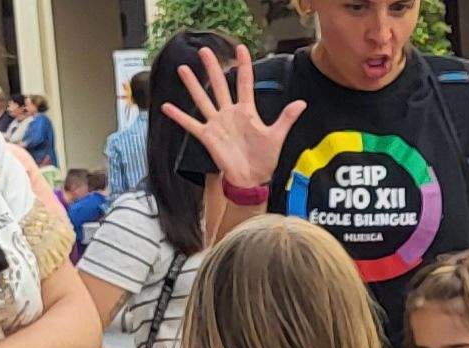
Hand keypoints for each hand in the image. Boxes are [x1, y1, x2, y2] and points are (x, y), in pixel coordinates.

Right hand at [167, 46, 303, 194]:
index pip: (244, 83)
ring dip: (193, 85)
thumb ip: (286, 118)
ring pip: (203, 99)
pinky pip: (191, 124)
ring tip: (183, 69)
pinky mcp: (208, 136)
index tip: (240, 48)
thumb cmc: (265, 158)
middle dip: (212, 68)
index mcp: (247, 111)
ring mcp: (217, 124)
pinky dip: (179, 116)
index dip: (243, 66)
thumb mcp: (277, 136)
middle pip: (219, 85)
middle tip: (204, 50)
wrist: (252, 179)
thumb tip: (302, 103)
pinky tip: (166, 106)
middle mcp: (229, 113)